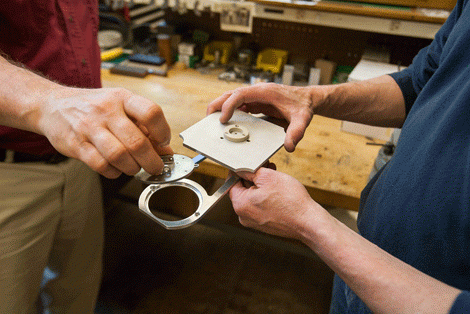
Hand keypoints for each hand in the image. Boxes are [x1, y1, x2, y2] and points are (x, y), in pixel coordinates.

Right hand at [38, 87, 172, 177]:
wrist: (53, 105)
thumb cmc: (94, 107)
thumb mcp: (120, 106)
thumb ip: (144, 127)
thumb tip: (166, 151)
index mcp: (122, 98)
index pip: (151, 112)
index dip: (163, 132)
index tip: (164, 143)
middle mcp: (106, 110)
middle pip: (137, 141)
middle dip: (151, 161)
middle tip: (155, 167)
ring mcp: (90, 127)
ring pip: (119, 155)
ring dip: (133, 168)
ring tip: (135, 168)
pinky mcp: (76, 144)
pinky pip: (101, 165)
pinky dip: (114, 172)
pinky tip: (116, 168)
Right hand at [207, 83, 318, 151]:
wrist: (308, 99)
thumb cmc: (303, 106)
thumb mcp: (302, 119)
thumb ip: (296, 132)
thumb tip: (289, 146)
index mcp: (265, 92)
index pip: (240, 94)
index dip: (229, 105)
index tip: (223, 118)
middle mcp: (257, 92)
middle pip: (231, 94)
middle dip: (217, 104)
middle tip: (208, 118)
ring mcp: (255, 96)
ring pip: (232, 98)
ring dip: (221, 107)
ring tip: (211, 121)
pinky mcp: (256, 102)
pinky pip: (238, 105)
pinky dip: (230, 112)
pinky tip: (226, 122)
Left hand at [230, 167, 321, 239]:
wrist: (308, 222)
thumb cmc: (290, 201)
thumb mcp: (268, 177)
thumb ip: (250, 171)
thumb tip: (241, 168)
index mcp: (240, 205)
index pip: (231, 183)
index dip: (240, 170)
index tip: (249, 164)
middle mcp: (244, 216)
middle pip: (243, 190)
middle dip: (254, 177)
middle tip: (267, 167)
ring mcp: (254, 222)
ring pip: (253, 198)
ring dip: (262, 185)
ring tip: (275, 177)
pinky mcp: (265, 224)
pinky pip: (261, 206)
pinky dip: (267, 196)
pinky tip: (278, 190)